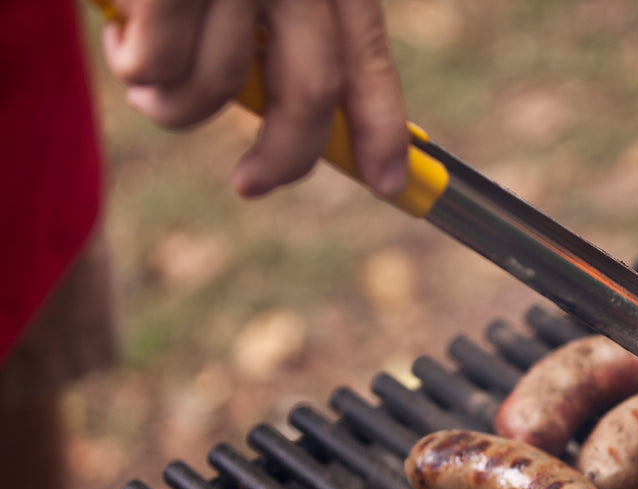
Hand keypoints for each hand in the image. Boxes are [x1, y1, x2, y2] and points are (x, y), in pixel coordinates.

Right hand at [101, 0, 409, 198]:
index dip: (382, 130)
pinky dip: (132, 66)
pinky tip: (121, 38)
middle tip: (252, 183)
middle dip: (282, 157)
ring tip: (148, 81)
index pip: (369, 59)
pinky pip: (155, 63)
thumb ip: (290, 28)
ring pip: (216, 86)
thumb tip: (310, 124)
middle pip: (309, 95)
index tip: (387, 181)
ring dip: (174, 105)